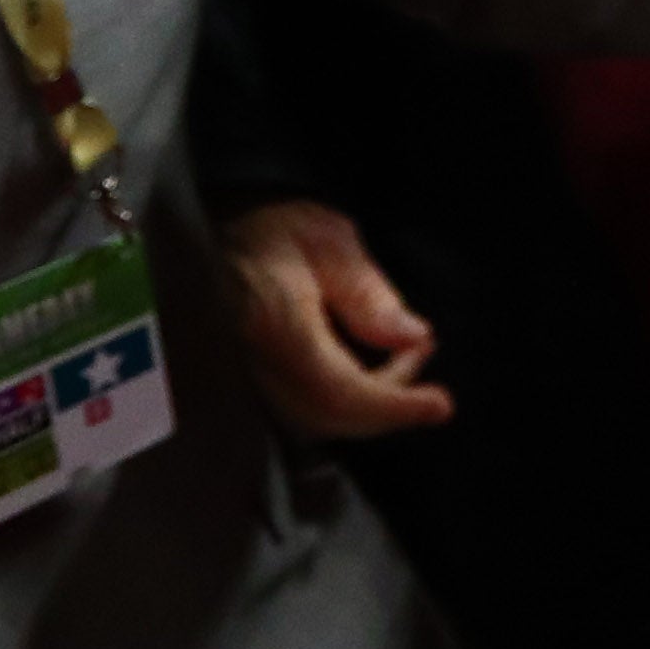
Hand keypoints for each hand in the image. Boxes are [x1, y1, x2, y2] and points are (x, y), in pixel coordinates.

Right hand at [221, 199, 452, 438]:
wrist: (208, 228)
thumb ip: (368, 293)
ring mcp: (239, 376)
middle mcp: (248, 363)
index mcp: (273, 325)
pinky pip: (295, 410)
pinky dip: (342, 401)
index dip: (394, 407)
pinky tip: (367, 368)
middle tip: (421, 355)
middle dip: (388, 403)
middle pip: (328, 417)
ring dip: (368, 403)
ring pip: (312, 421)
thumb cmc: (270, 227)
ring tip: (402, 356)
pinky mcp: (241, 379)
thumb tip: (411, 337)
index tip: (441, 406)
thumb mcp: (328, 241)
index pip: (340, 391)